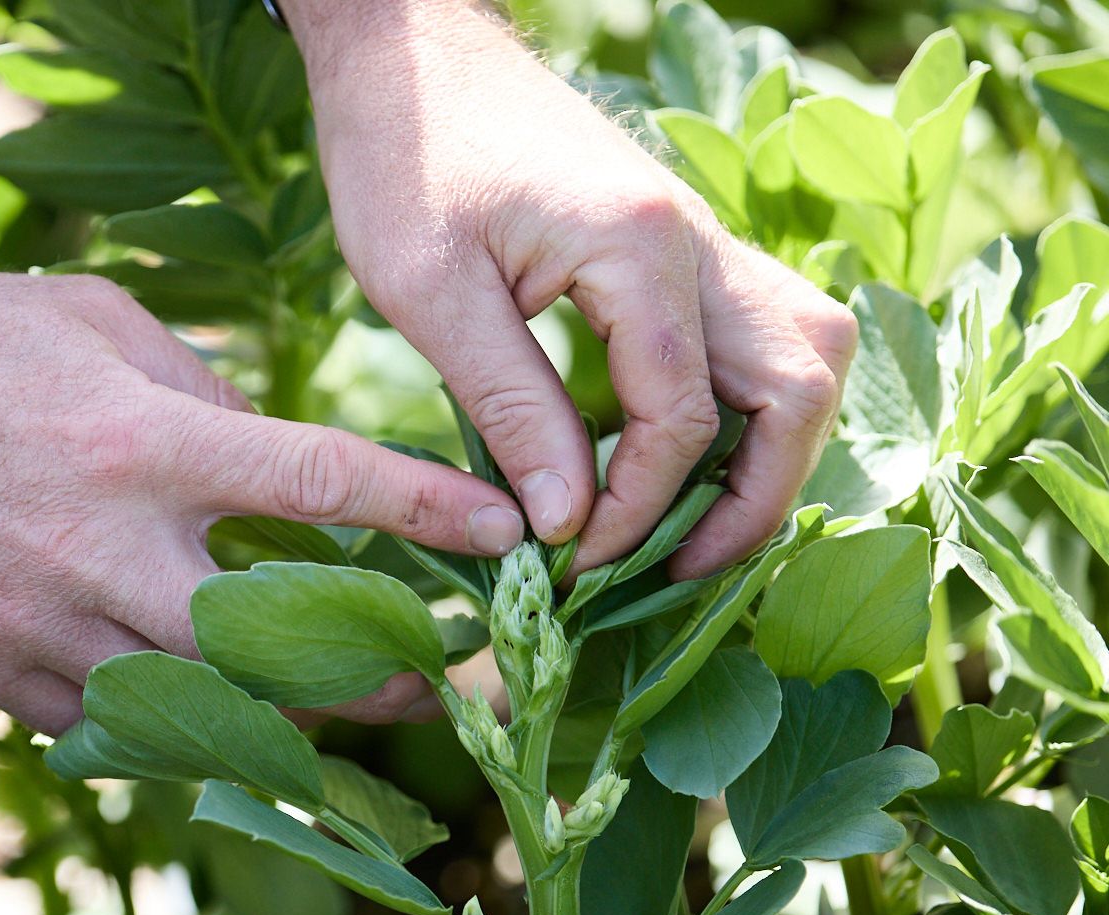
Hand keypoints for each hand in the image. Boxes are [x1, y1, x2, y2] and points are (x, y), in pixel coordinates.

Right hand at [0, 176, 524, 731]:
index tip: (508, 537)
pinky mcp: (0, 684)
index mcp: (137, 444)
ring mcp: (47, 635)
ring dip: (293, 718)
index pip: (319, 488)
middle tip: (444, 678)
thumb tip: (282, 458)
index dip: (428, 517)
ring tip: (348, 711)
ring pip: (209, 713)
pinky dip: (184, 725)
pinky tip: (218, 713)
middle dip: (382, 672)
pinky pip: (122, 730)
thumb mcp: (87, 317)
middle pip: (284, 648)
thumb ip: (202, 388)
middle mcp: (103, 555)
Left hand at [287, 1, 857, 574]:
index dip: (639, 510)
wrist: (409, 55)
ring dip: (768, 448)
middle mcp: (697, 241)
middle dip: (754, 495)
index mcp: (640, 251)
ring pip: (804, 354)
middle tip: (673, 568)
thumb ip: (510, 408)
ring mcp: (699, 239)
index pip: (684, 420)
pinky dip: (738, 405)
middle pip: (801, 386)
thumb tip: (568, 522)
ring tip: (685, 524)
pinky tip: (667, 456)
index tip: (576, 564)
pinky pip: (755, 334)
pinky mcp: (678, 247)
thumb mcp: (430, 295)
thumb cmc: (402, 159)